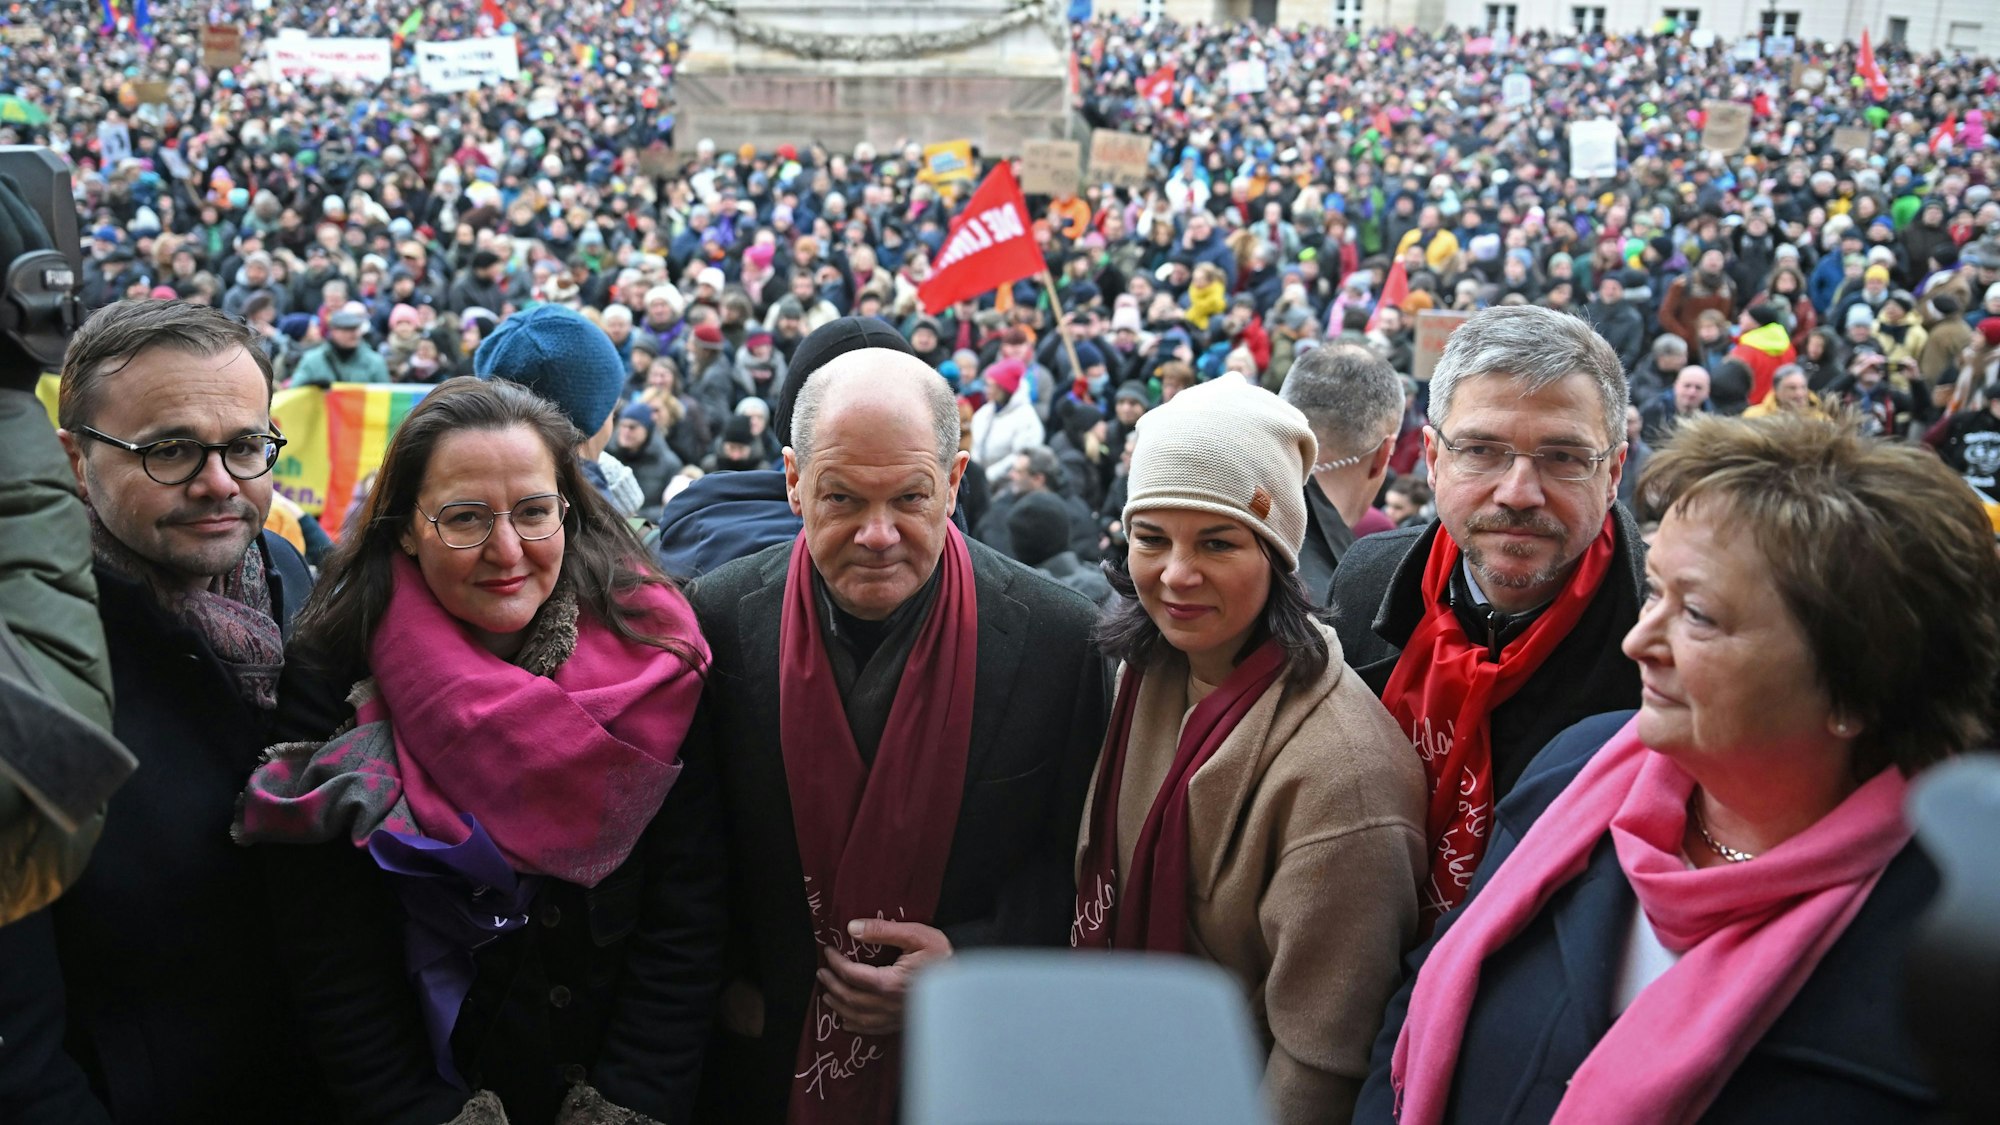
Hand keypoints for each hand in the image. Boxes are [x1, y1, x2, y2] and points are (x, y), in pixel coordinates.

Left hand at [816, 920, 952, 1036]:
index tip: (828, 951)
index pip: (852, 974)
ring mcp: (894, 1017)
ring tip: (827, 994)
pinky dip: (854, 1025)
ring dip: (838, 1006)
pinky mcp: (901, 1024)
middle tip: (822, 972)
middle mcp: (888, 1004)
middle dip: (832, 984)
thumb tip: (852, 928)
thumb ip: (883, 931)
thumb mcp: (916, 935)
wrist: (967, 984)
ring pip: (857, 1017)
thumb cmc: (943, 956)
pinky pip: (872, 1030)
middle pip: (850, 998)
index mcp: (890, 983)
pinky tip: (847, 1021)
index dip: (836, 963)